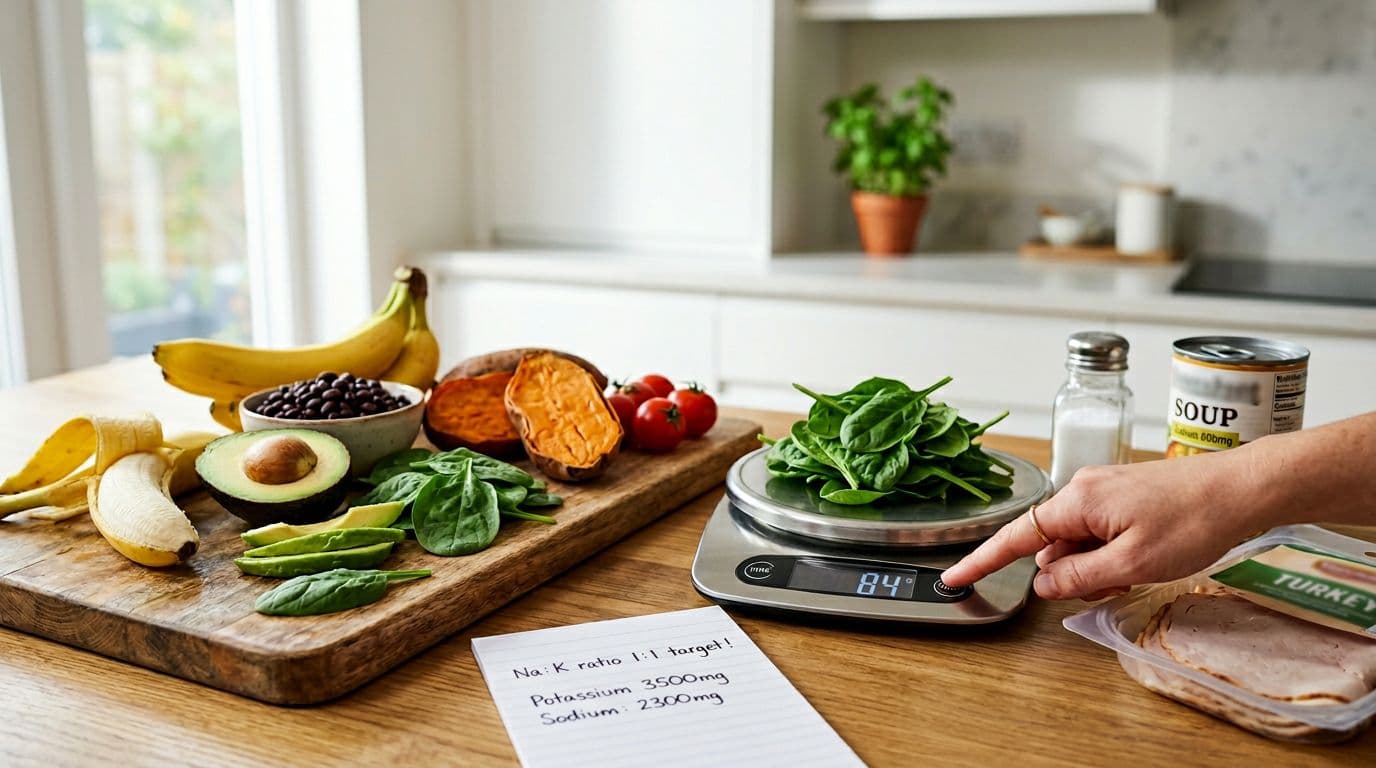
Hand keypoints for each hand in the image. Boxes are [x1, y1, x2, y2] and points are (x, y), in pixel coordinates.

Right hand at [941, 452, 1266, 599]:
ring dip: (1096, 565)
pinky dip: (1111, 553)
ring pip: (1078, 540)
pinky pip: (1099, 531)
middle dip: (1069, 573)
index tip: (954, 577)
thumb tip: (1042, 584)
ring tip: (1141, 570)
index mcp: (1076, 502)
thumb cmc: (1194, 520)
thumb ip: (1080, 576)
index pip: (1015, 537)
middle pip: (1051, 543)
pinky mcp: (1124, 494)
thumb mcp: (1133, 562)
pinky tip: (1144, 559)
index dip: (982, 561)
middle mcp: (1082, 489)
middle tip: (1113, 585)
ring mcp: (1103, 489)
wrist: (1244, 488)